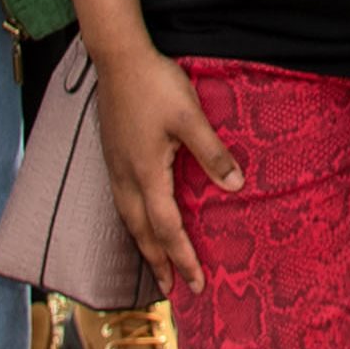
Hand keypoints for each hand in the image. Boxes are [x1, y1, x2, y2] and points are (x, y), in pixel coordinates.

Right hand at [94, 42, 240, 298]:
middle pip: (142, 233)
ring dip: (144, 245)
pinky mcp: (113, 155)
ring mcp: (115, 166)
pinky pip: (122, 202)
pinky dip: (135, 222)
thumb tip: (236, 187)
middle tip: (172, 290)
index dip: (183, 258)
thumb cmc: (156, 85)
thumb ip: (212, 153)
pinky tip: (141, 219)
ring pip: (128, 219)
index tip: (197, 283)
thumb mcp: (190, 117)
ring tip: (155, 264)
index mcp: (146, 173)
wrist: (118, 58)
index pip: (167, 229)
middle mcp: (126, 177)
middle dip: (158, 263)